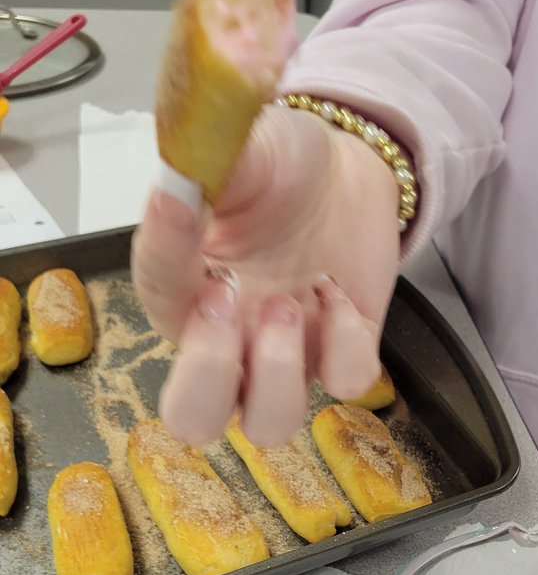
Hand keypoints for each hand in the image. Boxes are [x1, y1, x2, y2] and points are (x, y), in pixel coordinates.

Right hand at [131, 104, 399, 445]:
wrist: (342, 170)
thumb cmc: (273, 168)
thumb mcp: (234, 149)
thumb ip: (202, 162)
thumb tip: (177, 176)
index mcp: (181, 296)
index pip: (156, 301)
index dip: (167, 257)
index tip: (182, 203)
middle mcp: (227, 345)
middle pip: (193, 418)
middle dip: (208, 378)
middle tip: (229, 302)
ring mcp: (287, 358)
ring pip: (269, 425)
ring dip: (277, 373)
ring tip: (289, 302)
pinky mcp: (344, 352)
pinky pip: (345, 382)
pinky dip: (345, 344)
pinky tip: (334, 290)